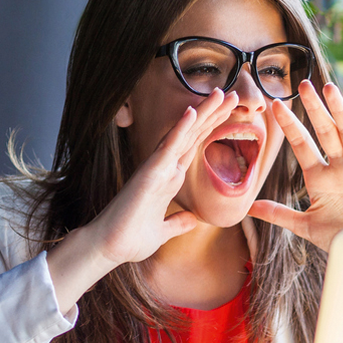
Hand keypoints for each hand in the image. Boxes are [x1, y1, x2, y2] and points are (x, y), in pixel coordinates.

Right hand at [47, 89, 237, 312]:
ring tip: (221, 93)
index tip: (229, 113)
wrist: (109, 248)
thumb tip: (192, 220)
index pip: (195, 146)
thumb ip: (177, 223)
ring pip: (184, 134)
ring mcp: (157, 169)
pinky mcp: (149, 175)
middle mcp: (164, 169)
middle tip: (233, 94)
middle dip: (213, 114)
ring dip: (202, 113)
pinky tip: (192, 112)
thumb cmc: (130, 238)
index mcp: (169, 179)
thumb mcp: (163, 231)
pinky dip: (180, 129)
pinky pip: (167, 148)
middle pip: (193, 135)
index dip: (211, 128)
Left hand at [248, 81, 342, 251]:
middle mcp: (340, 167)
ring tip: (329, 88)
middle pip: (324, 132)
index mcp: (320, 177)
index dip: (289, 126)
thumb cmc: (340, 238)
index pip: (301, 145)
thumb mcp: (305, 225)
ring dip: (339, 111)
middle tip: (301, 84)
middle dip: (313, 109)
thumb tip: (249, 208)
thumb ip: (279, 214)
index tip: (276, 105)